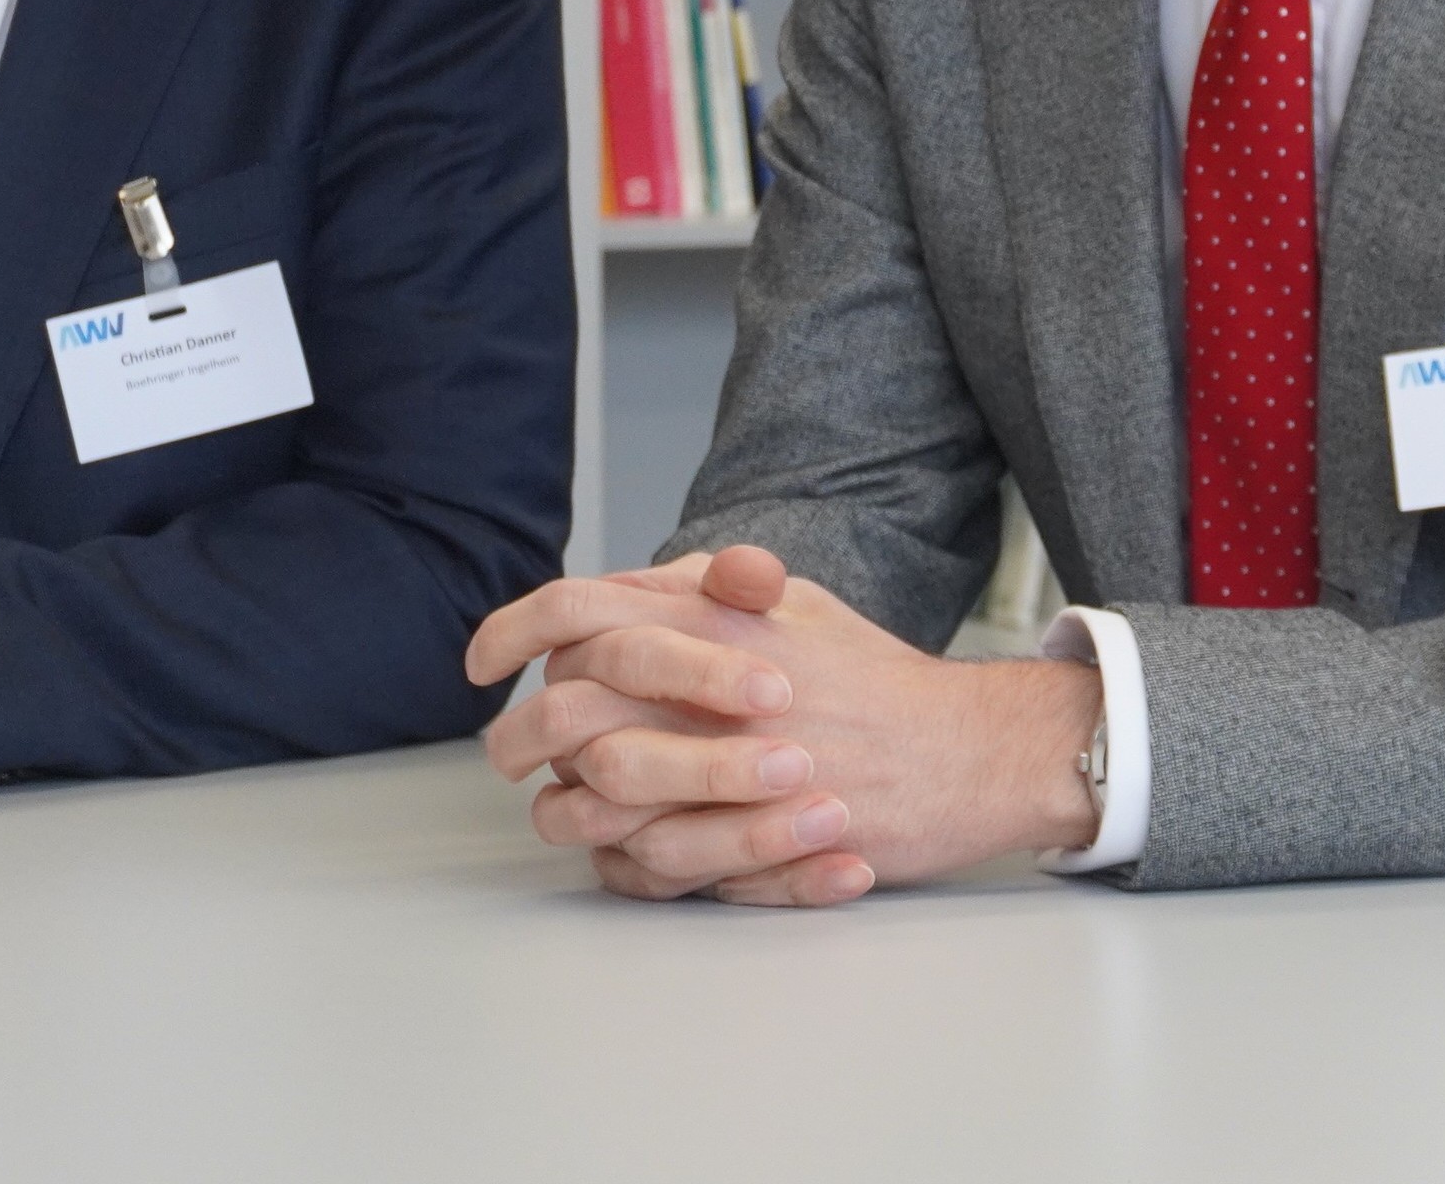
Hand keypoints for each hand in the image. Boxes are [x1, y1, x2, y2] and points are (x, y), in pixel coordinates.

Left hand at [470, 547, 1100, 907]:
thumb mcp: (793, 602)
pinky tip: (617, 853)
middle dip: (519, 738)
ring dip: (564, 808)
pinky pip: (654, 864)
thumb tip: (629, 581)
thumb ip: (708, 588)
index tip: (480, 662)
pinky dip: (622, 863)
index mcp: (714, 618)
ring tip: (556, 810)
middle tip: (506, 755)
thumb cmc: (871, 678)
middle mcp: (715, 687)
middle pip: (569, 710)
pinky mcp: (759, 842)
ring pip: (599, 797)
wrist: (964, 752)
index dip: (510, 631)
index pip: (578, 609)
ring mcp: (734, 769)